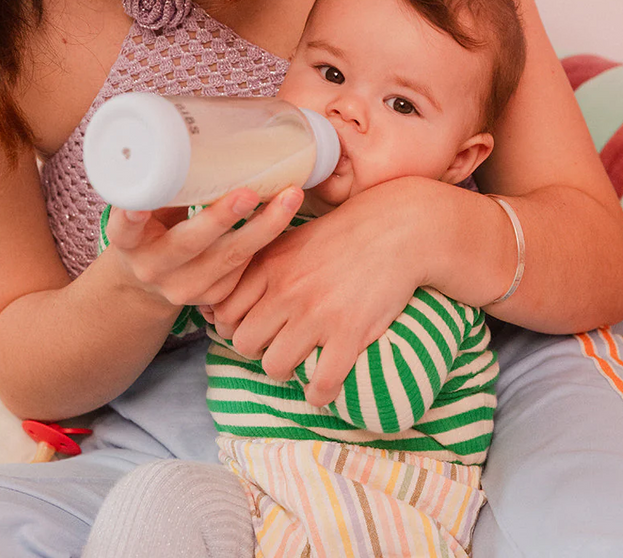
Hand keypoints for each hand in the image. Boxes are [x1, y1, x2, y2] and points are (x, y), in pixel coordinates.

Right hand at [105, 186, 303, 307]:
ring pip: (230, 259)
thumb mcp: (150, 206)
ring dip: (265, 227)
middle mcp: (153, 267)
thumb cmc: (154, 226)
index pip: (125, 230)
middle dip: (222, 218)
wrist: (151, 278)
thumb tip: (198, 129)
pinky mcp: (213, 297)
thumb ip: (168, 182)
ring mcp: (184, 288)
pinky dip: (266, 240)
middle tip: (250, 192)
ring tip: (290, 197)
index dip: (131, 219)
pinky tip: (284, 215)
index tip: (139, 208)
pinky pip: (244, 269)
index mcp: (130, 242)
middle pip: (189, 244)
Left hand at [209, 181, 426, 406]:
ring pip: (275, 367)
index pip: (224, 313)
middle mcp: (286, 291)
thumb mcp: (294, 237)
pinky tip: (327, 385)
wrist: (398, 229)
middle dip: (258, 350)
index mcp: (269, 265)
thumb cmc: (345, 233)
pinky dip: (320, 393)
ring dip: (287, 371)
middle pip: (245, 343)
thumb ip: (262, 263)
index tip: (252, 328)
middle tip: (278, 344)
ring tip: (303, 361)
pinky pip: (320, 384)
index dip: (233, 327)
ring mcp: (316, 314)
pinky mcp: (348, 333)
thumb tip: (231, 291)